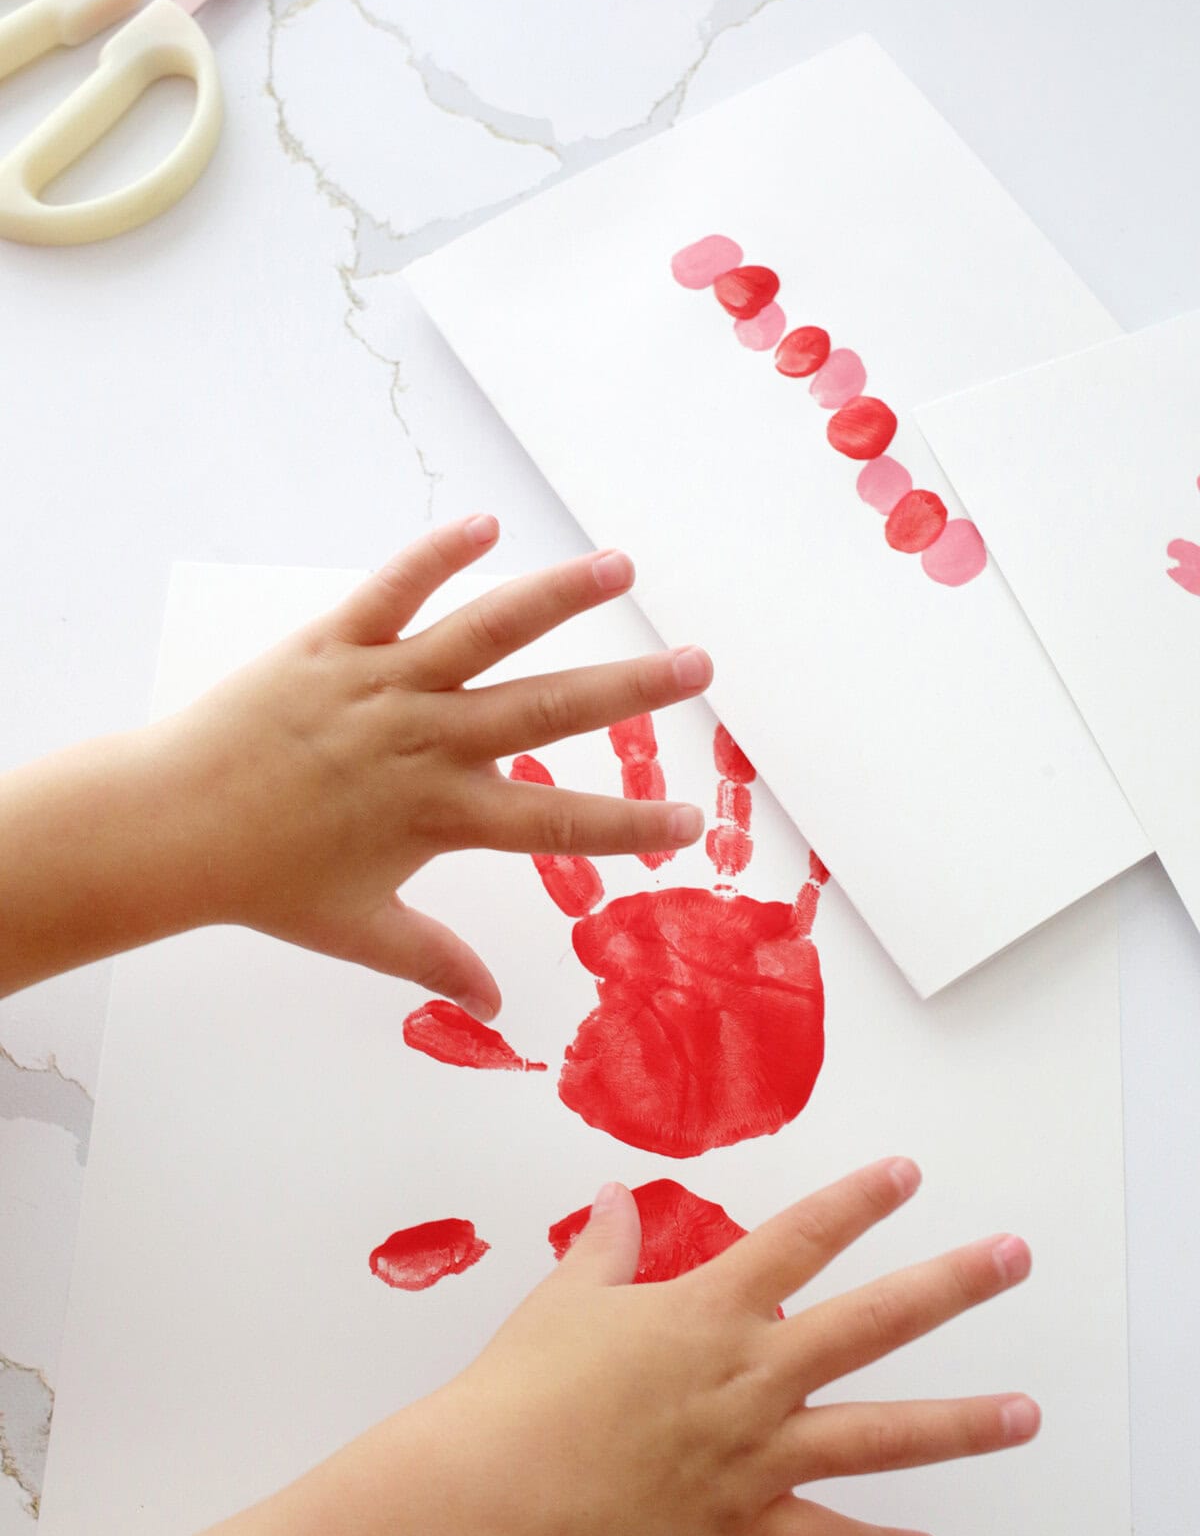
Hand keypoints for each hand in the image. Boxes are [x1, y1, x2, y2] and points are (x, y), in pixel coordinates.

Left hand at [153, 517, 711, 1019]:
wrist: (172, 826)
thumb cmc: (265, 882)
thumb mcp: (359, 931)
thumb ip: (434, 962)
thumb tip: (492, 1008)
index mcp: (442, 815)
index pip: (560, 825)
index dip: (631, 826)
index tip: (692, 824)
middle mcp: (426, 743)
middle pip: (548, 711)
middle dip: (631, 692)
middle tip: (697, 665)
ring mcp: (383, 686)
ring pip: (486, 632)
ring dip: (558, 598)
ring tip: (620, 569)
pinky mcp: (334, 643)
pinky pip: (394, 590)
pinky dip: (438, 556)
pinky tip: (487, 526)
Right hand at [433, 1158, 1037, 1535]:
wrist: (494, 1489)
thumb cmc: (523, 1388)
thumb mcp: (565, 1297)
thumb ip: (605, 1246)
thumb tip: (615, 1201)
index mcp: (709, 1309)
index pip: (802, 1238)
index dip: (859, 1201)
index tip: (907, 1174)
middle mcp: (751, 1375)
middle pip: (873, 1321)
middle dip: (951, 1286)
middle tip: (1012, 1258)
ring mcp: (755, 1455)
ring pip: (879, 1437)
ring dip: (960, 1425)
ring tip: (1024, 1414)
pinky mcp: (742, 1527)